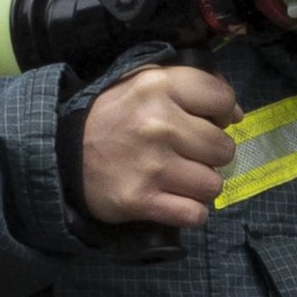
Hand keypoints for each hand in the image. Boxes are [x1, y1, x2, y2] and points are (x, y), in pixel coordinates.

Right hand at [76, 63, 240, 226]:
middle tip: (188, 153)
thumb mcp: (144, 82)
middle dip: (211, 154)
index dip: (223, 112)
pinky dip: (189, 212)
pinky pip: (195, 214)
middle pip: (223, 148)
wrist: (62, 153)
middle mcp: (158, 124)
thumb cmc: (112, 117)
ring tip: (178, 177)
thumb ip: (190, 84)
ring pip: (213, 185)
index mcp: (158, 87)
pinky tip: (174, 200)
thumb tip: (235, 112)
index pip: (222, 99)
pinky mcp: (141, 200)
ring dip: (200, 186)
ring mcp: (151, 165)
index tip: (208, 121)